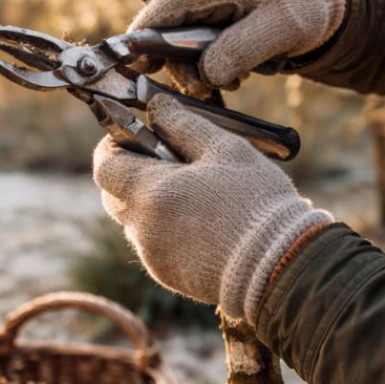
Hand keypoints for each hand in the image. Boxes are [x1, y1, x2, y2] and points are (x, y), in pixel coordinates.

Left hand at [92, 95, 331, 320]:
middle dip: (131, 174)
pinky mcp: (168, 276)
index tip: (135, 137)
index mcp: (151, 193)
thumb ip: (183, 124)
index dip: (114, 147)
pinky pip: (154, 245)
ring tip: (194, 193)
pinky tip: (204, 223)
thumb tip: (157, 107)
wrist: (280, 267)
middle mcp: (143, 228)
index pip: (104, 166)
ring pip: (136, 221)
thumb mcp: (226, 149)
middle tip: (166, 162)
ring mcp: (153, 256)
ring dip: (152, 203)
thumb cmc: (256, 203)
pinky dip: (167, 230)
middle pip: (114, 195)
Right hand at [130, 0, 345, 90]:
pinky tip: (235, 68)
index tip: (134, 64)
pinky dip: (208, 58)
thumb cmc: (305, 5)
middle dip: (183, 63)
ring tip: (236, 78)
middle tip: (209, 88)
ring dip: (199, 64)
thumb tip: (205, 74)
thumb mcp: (282, 30)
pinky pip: (193, 36)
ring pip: (179, 35)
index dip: (146, 33)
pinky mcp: (209, 5)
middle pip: (169, 24)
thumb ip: (240, 50)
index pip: (170, 2)